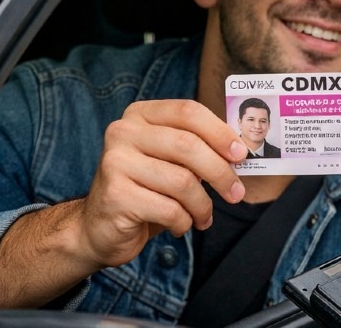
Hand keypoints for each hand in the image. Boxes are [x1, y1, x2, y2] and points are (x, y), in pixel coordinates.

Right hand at [77, 99, 247, 267]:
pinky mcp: (115, 196)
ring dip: (203, 205)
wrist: (99, 228)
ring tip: (204, 216)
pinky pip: (169, 209)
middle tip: (236, 193)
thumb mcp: (171, 161)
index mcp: (140, 115)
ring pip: (182, 181)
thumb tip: (240, 151)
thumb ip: (198, 148)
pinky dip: (184, 221)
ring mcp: (115, 163)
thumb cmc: (146, 189)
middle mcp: (123, 133)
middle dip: (221, 172)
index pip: (188, 112)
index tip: (241, 154)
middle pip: (188, 145)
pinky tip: (181, 225)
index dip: (220, 132)